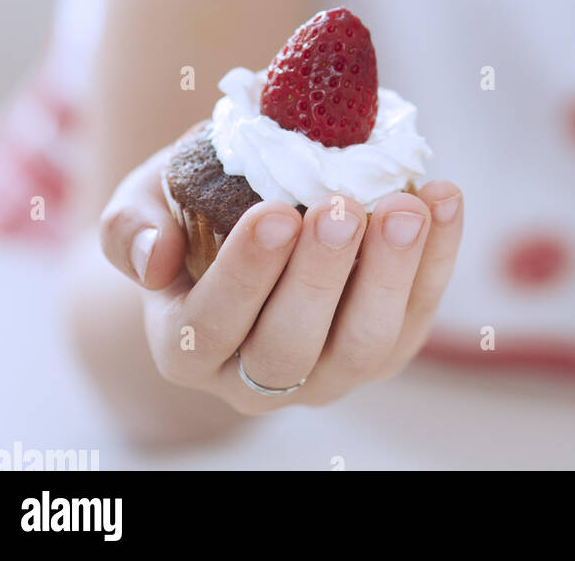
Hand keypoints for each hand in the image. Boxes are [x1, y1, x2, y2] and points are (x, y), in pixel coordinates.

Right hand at [100, 147, 462, 414]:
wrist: (252, 215)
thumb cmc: (192, 207)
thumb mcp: (145, 201)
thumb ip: (132, 225)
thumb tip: (154, 256)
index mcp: (187, 344)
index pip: (212, 324)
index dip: (245, 274)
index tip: (274, 213)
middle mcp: (256, 376)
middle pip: (291, 347)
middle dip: (321, 276)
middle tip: (342, 208)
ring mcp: (328, 370)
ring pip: (363, 345)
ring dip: (391, 276)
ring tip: (405, 209)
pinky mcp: (387, 348)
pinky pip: (418, 313)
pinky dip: (438, 257)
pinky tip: (442, 197)